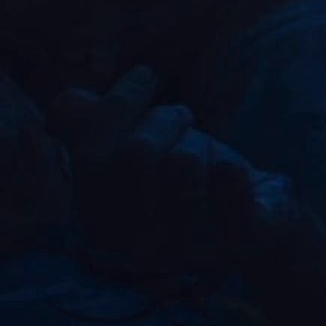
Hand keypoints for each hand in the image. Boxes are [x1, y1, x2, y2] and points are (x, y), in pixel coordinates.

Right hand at [46, 65, 285, 277]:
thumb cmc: (187, 181)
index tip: (146, 76)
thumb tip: (68, 103)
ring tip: (205, 152)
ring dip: (198, 143)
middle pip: (135, 154)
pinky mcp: (239, 243)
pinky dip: (232, 176)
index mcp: (101, 221)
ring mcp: (189, 249)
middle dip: (163, 120)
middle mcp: (138, 244)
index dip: (117, 105)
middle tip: (184, 119)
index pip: (90, 154)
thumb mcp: (138, 148)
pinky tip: (233, 172)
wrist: (257, 225)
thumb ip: (95, 126)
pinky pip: (231, 200)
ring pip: (181, 165)